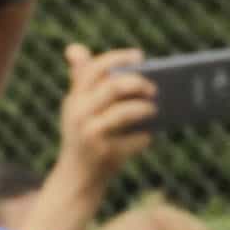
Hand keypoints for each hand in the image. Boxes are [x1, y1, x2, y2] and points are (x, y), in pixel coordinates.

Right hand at [49, 43, 160, 185]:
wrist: (75, 180)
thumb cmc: (84, 138)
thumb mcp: (79, 109)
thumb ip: (81, 80)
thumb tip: (74, 48)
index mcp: (74, 98)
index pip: (94, 69)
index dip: (118, 59)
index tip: (140, 56)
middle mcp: (77, 114)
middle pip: (113, 87)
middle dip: (138, 84)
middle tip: (155, 87)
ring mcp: (89, 134)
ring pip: (123, 113)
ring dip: (144, 109)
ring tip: (155, 109)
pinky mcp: (102, 154)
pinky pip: (132, 140)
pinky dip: (142, 138)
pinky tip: (147, 137)